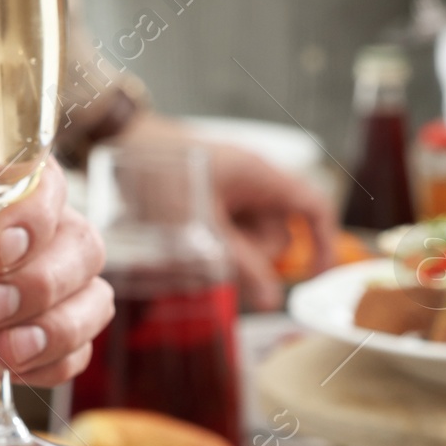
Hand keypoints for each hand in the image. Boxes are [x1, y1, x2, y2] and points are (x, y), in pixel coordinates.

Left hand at [0, 140, 110, 391]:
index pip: (47, 190)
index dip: (37, 222)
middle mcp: (7, 238)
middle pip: (81, 250)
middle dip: (47, 283)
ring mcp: (7, 296)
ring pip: (85, 305)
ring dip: (61, 327)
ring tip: (2, 347)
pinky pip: (60, 357)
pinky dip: (55, 363)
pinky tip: (10, 365)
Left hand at [122, 117, 333, 311]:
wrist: (121, 143)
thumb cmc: (160, 173)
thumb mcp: (203, 227)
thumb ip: (240, 264)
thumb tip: (272, 301)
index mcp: (262, 176)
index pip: (314, 206)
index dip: (325, 242)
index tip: (319, 275)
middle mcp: (255, 182)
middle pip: (280, 233)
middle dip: (256, 255)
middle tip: (218, 256)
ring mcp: (236, 191)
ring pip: (253, 237)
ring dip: (233, 252)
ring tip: (195, 240)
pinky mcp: (217, 200)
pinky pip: (232, 231)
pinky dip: (220, 244)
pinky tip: (193, 240)